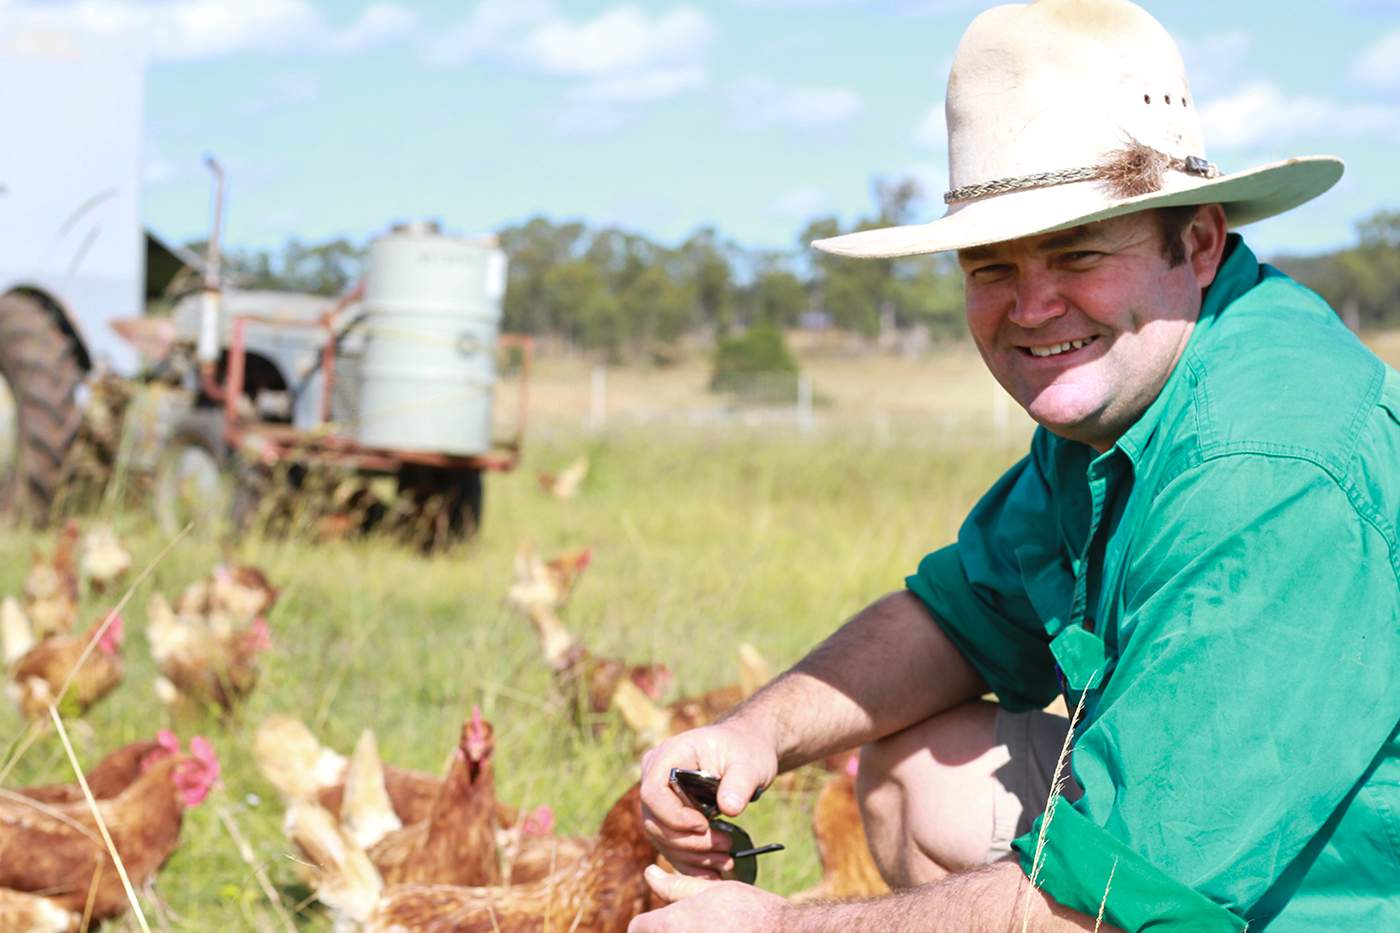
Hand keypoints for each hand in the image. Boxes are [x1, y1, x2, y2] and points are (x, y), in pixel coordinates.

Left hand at [628, 864, 789, 931]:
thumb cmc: (751, 911)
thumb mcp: (713, 890)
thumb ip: (676, 886)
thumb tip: (649, 872)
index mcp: (670, 925)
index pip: (638, 928)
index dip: (651, 922)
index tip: (669, 921)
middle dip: (667, 932)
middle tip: (696, 926)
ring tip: (709, 930)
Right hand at [639, 720, 778, 876]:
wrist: (745, 752)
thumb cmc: (746, 750)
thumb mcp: (749, 763)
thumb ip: (739, 783)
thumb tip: (729, 809)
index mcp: (668, 755)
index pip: (653, 793)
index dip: (674, 816)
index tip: (704, 826)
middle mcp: (655, 776)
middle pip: (654, 820)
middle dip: (688, 841)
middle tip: (724, 847)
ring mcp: (659, 798)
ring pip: (661, 837)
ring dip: (691, 856)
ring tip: (726, 860)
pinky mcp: (667, 817)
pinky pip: (670, 845)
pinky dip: (690, 862)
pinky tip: (714, 871)